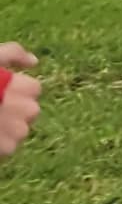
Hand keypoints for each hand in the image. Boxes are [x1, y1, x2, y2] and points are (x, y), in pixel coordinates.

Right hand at [0, 44, 36, 159]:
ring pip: (18, 131)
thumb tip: (34, 62)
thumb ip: (13, 53)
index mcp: (28, 88)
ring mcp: (18, 132)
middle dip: (12, 109)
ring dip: (5, 127)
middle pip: (29, 111)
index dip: (15, 89)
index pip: (33, 89)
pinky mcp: (6, 149)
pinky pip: (8, 147)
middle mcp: (28, 110)